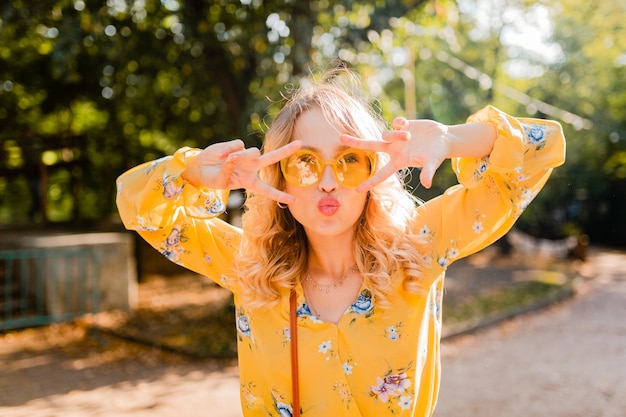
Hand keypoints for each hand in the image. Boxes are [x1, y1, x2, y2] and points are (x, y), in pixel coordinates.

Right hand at [183, 139, 301, 203]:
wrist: (200, 168)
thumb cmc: (213, 179)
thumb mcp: (221, 182)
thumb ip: (229, 171)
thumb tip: (235, 157)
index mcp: (250, 182)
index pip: (268, 190)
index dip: (280, 196)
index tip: (294, 201)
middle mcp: (252, 168)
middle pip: (272, 158)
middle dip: (285, 151)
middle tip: (300, 143)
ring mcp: (245, 156)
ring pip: (254, 152)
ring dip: (243, 156)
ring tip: (227, 160)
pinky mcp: (237, 146)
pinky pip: (238, 146)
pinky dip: (228, 151)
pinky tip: (220, 156)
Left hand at [340, 117, 450, 190]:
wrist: (443, 138)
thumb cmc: (437, 153)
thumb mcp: (433, 162)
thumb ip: (428, 172)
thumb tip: (428, 184)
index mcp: (399, 162)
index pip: (381, 175)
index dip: (370, 183)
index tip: (356, 191)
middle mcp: (394, 150)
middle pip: (371, 146)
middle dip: (356, 142)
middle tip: (340, 137)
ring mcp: (396, 137)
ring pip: (385, 134)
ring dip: (395, 135)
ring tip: (409, 136)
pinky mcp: (402, 125)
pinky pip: (395, 123)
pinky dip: (399, 124)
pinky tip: (407, 125)